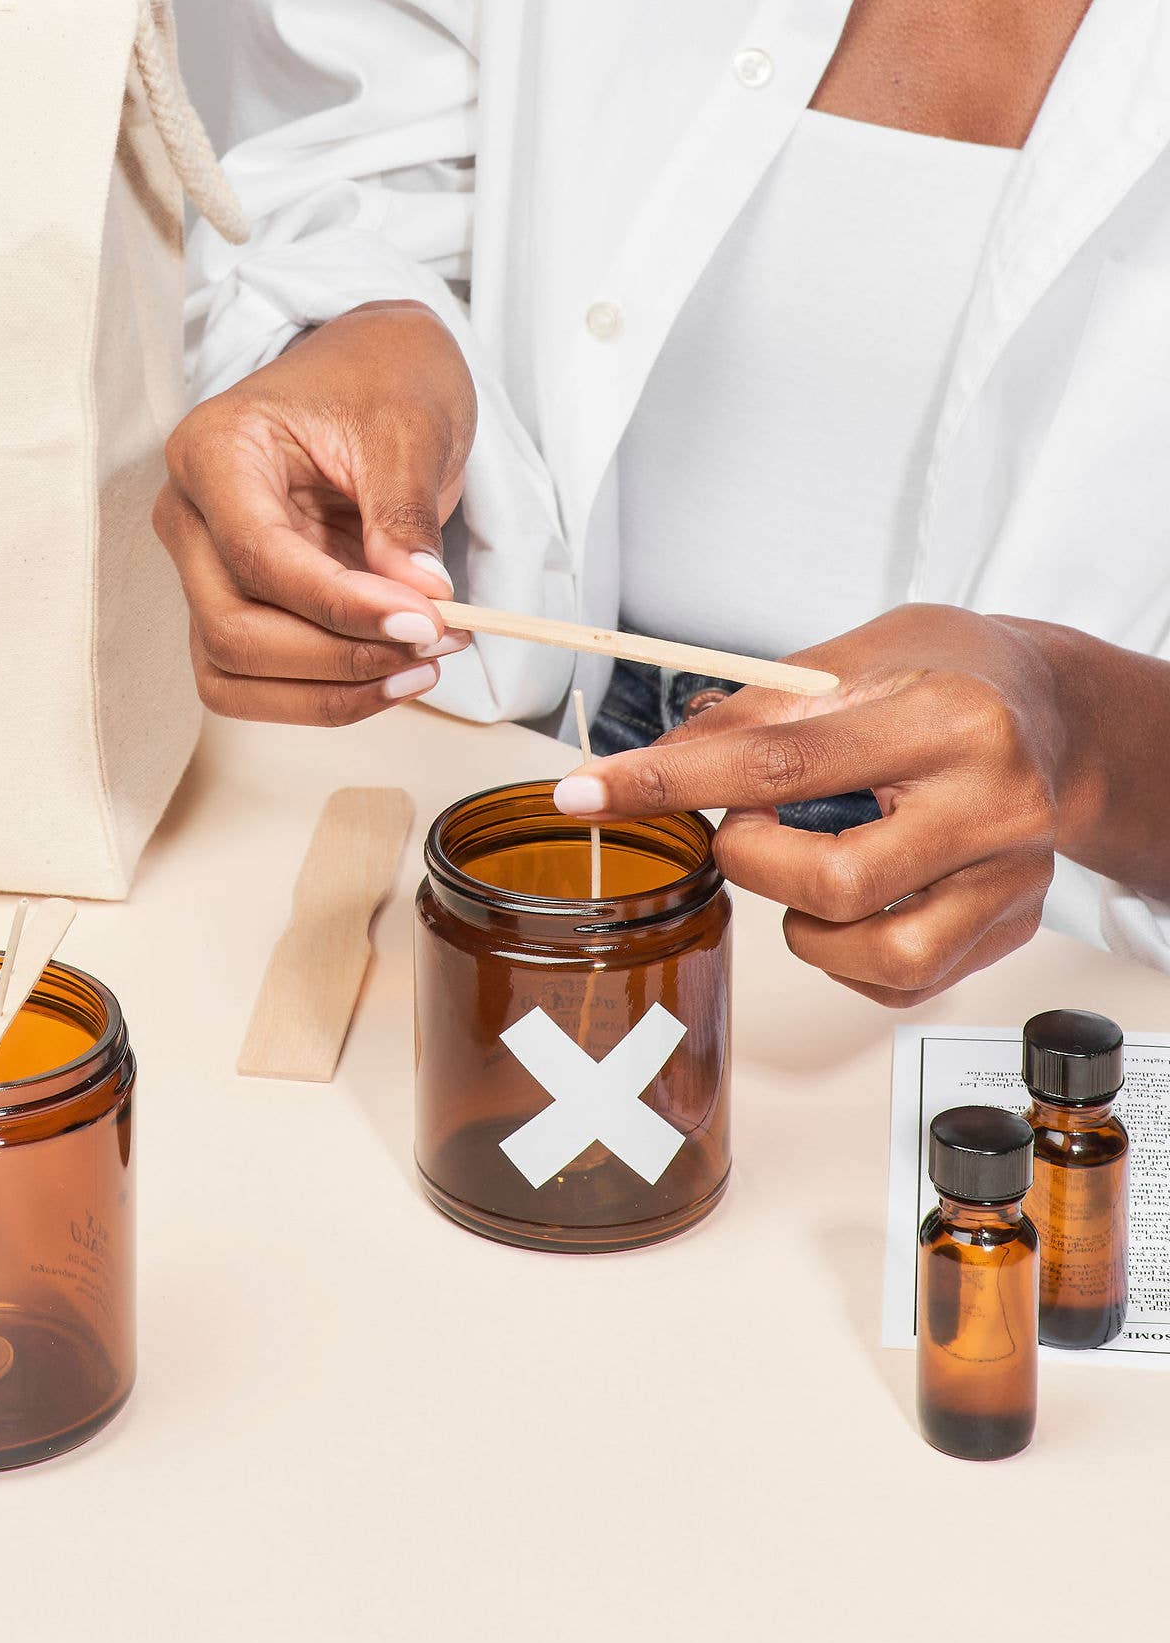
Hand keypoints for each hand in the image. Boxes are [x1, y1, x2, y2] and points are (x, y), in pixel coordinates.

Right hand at [154, 300, 476, 725]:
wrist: (374, 369)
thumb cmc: (379, 378)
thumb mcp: (407, 425)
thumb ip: (404, 512)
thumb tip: (420, 599)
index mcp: (212, 450)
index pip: (257, 555)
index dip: (339, 604)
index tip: (424, 621)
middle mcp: (189, 514)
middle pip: (233, 627)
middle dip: (338, 655)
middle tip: (433, 643)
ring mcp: (203, 566)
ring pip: (232, 670)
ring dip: (328, 690)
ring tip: (421, 665)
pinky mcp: (232, 603)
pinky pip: (251, 681)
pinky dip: (319, 696)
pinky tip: (388, 676)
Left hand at [553, 606, 1079, 1004]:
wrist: (1053, 710)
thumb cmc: (946, 674)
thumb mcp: (848, 658)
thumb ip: (754, 714)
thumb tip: (655, 764)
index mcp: (945, 721)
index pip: (780, 763)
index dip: (669, 783)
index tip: (589, 793)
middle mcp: (994, 804)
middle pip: (834, 882)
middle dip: (753, 863)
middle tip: (746, 827)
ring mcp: (1012, 875)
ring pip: (879, 956)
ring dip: (806, 927)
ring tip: (804, 869)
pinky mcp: (1013, 925)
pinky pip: (906, 983)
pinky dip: (850, 957)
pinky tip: (852, 902)